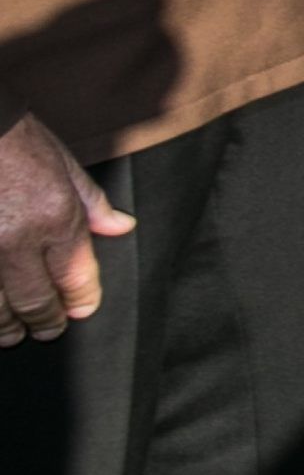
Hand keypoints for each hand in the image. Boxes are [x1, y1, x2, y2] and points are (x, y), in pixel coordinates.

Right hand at [0, 112, 130, 343]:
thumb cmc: (16, 140)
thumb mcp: (64, 165)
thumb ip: (92, 203)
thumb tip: (121, 228)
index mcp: (55, 218)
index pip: (75, 276)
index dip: (80, 300)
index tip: (81, 311)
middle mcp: (17, 241)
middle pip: (35, 300)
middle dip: (46, 321)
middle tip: (49, 331)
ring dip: (6, 327)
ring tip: (13, 334)